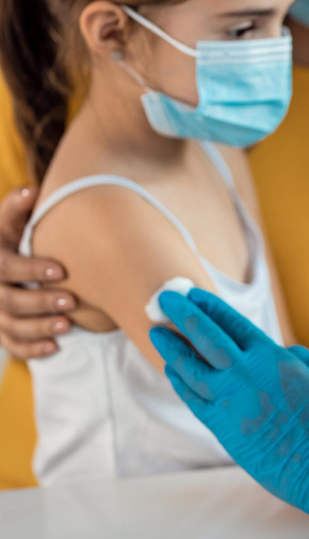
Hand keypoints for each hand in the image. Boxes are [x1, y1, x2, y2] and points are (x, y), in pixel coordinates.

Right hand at [0, 187, 75, 359]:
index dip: (31, 270)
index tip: (61, 270)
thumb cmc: (10, 237)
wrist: (3, 265)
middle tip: (71, 301)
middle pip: (8, 301)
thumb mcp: (8, 222)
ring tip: (67, 325)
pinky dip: (31, 349)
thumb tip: (33, 190)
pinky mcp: (1, 330)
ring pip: (10, 326)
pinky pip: (12, 345)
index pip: (5, 266)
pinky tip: (55, 346)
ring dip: (38, 327)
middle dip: (39, 302)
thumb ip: (17, 207)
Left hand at [149, 288, 308, 526]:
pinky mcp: (220, 426)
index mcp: (272, 356)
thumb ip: (300, 358)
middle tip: (165, 298)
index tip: (194, 294)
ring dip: (171, 347)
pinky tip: (172, 371)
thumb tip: (283, 352)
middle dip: (183, 313)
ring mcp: (229, 399)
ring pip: (190, 366)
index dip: (211, 306)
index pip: (233, 322)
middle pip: (205, 335)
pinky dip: (179, 381)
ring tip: (157, 333)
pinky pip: (192, 398)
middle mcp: (245, 372)